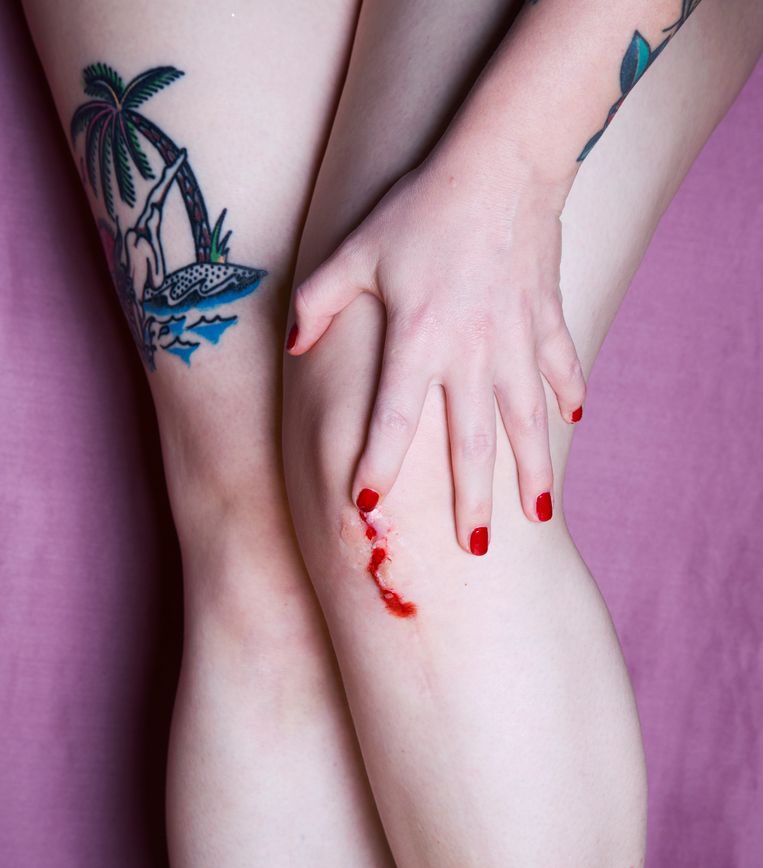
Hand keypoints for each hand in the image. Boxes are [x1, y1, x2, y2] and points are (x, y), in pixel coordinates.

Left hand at [286, 152, 584, 554]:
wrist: (502, 160)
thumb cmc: (424, 206)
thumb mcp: (357, 250)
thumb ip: (319, 302)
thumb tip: (294, 344)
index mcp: (419, 339)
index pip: (393, 419)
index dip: (376, 464)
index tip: (366, 507)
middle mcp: (472, 351)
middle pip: (471, 441)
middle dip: (470, 499)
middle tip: (472, 548)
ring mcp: (518, 338)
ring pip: (527, 420)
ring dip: (532, 470)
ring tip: (536, 516)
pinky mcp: (548, 317)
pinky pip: (562, 366)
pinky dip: (569, 394)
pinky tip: (574, 423)